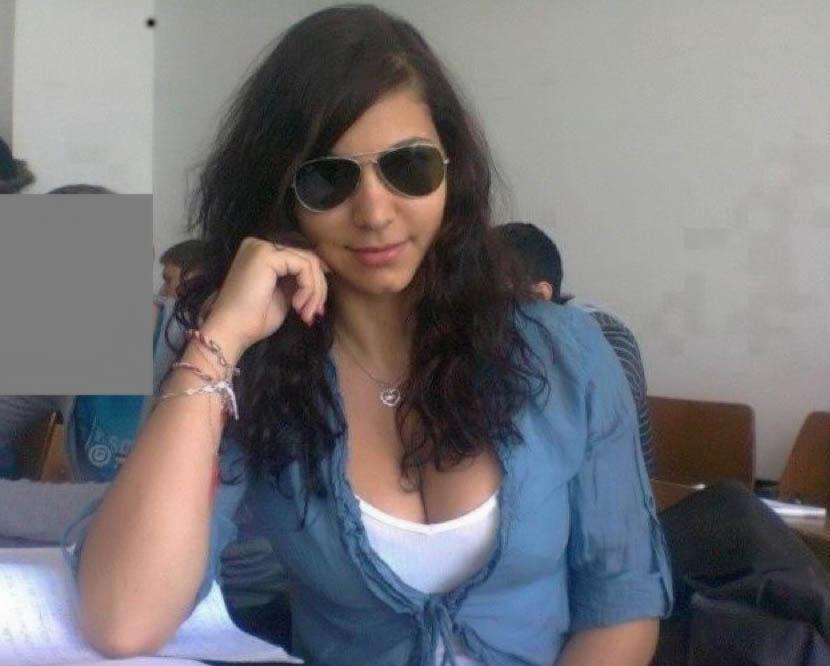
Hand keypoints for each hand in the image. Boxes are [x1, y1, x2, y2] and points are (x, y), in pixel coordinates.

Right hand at [199, 237, 329, 361]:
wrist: (231, 331)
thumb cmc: (254, 319)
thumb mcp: (284, 294)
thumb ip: (298, 280)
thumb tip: (324, 272)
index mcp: (263, 253)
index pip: (301, 259)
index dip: (316, 282)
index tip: (316, 309)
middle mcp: (260, 244)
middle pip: (307, 258)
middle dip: (318, 289)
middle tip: (314, 314)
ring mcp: (262, 247)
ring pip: (309, 262)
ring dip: (315, 291)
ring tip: (306, 313)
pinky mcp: (267, 254)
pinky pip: (303, 266)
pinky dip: (308, 288)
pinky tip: (297, 305)